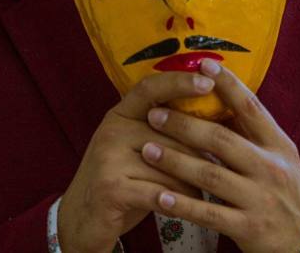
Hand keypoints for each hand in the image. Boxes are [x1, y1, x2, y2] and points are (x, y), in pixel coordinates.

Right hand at [57, 71, 217, 252]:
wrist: (81, 219)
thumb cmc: (123, 179)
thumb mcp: (136, 146)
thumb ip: (163, 130)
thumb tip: (215, 116)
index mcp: (120, 114)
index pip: (151, 87)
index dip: (180, 81)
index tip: (209, 81)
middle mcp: (112, 130)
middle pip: (173, 134)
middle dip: (200, 155)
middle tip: (218, 167)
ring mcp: (109, 158)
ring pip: (171, 165)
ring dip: (191, 183)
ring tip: (200, 192)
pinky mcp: (111, 188)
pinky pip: (159, 191)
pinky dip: (177, 202)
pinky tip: (184, 207)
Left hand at [139, 58, 299, 252]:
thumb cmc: (285, 191)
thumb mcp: (280, 157)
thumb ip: (254, 134)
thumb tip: (221, 100)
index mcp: (278, 145)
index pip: (251, 108)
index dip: (227, 84)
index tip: (202, 65)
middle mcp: (269, 168)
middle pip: (221, 139)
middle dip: (184, 125)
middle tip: (154, 114)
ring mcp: (258, 198)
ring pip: (209, 174)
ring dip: (174, 161)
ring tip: (147, 149)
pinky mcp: (247, 227)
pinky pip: (208, 213)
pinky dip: (182, 204)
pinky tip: (159, 196)